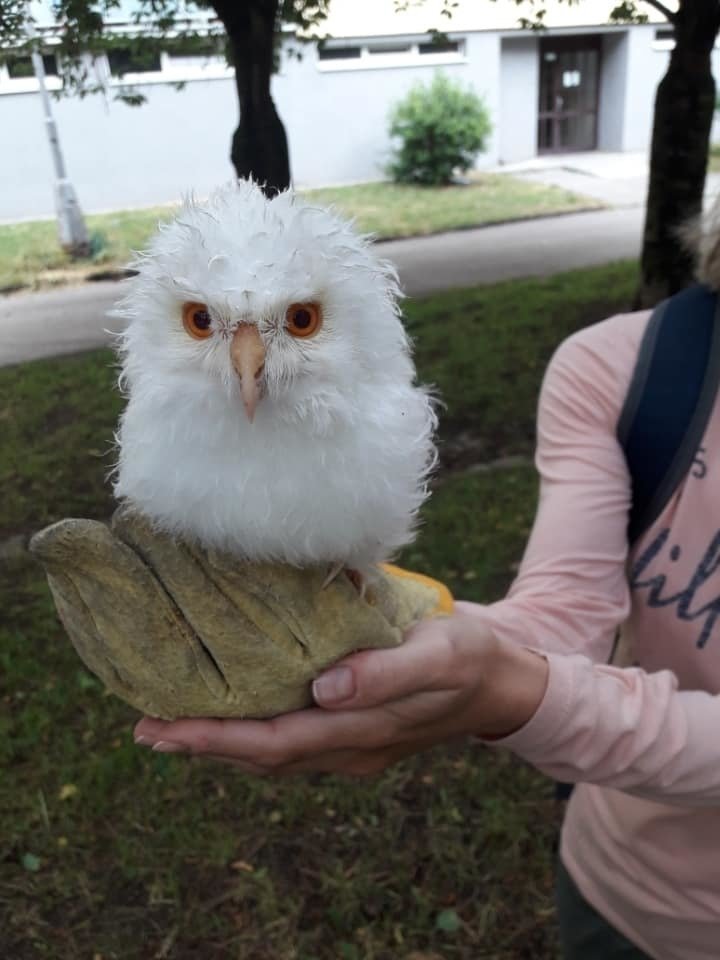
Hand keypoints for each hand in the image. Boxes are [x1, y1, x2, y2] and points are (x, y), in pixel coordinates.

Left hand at [133, 610, 548, 776]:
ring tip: (170, 727)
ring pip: (273, 755)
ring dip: (220, 743)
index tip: (165, 726)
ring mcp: (352, 747)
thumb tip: (324, 689)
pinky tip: (231, 717)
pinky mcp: (354, 733)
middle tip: (145, 729)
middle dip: (203, 744)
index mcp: (364, 729)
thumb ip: (385, 673)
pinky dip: (251, 734)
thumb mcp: (438, 654)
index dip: (217, 738)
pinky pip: (291, 743)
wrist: (501, 682)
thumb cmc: (469, 658)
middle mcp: (349, 748)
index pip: (275, 742)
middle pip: (263, 756)